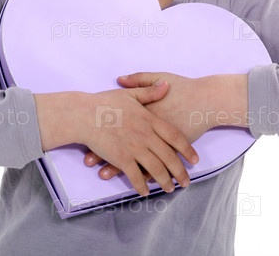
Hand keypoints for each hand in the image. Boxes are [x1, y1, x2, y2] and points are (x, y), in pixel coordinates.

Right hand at [74, 80, 198, 195]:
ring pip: (156, 169)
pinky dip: (142, 185)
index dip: (187, 150)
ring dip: (165, 181)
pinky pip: (135, 176)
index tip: (195, 160)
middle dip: (180, 172)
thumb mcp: (130, 94)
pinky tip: (145, 192)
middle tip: (186, 182)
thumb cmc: (104, 102)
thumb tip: (167, 85)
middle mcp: (145, 135)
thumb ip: (150, 91)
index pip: (174, 137)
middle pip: (169, 157)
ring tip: (170, 189)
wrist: (83, 114)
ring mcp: (133, 148)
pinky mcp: (121, 158)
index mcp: (149, 120)